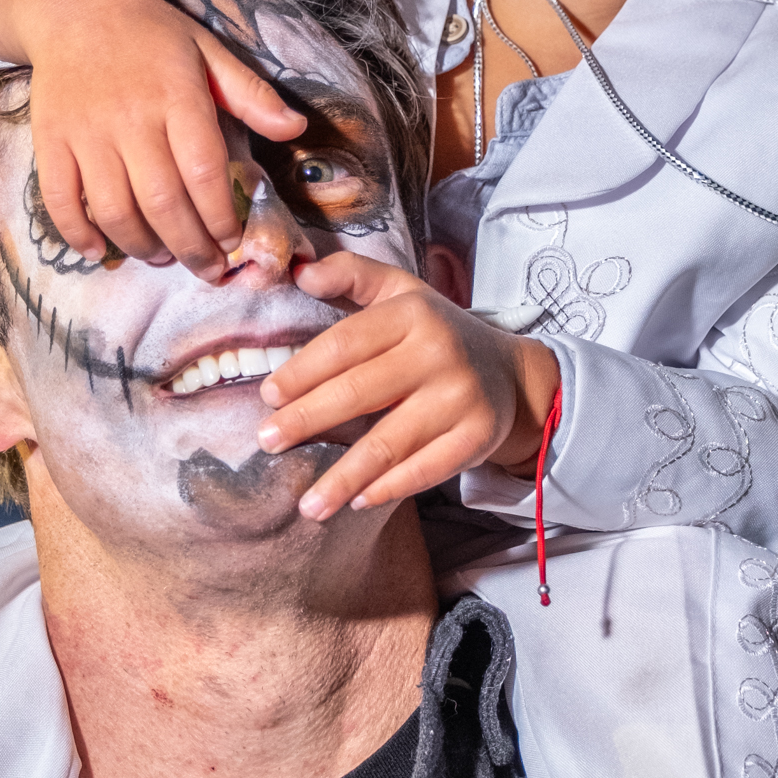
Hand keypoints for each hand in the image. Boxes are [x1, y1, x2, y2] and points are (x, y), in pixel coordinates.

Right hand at [0, 0, 303, 272]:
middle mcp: (130, 118)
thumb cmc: (149, 33)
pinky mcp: (50, 142)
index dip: (221, 217)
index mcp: (176, 95)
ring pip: (114, 210)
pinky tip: (101, 251)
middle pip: (163, 202)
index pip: (205, 171)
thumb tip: (297, 128)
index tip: (234, 240)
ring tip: (163, 256)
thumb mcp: (207, 49)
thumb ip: (250, 92)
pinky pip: (61, 201)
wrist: (71, 6)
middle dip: (191, 247)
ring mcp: (85, 133)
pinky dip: (79, 234)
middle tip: (208, 269)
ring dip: (143, 246)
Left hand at [254, 251, 562, 518]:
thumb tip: (300, 273)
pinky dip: (388, 488)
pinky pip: (425, 469)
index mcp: (412, 314)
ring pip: (388, 442)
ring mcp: (460, 398)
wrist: (510, 374)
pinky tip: (357, 501)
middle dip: (307, 420)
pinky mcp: (477, 437)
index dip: (302, 371)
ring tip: (308, 505)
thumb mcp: (400, 292)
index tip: (268, 396)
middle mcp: (439, 353)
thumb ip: (351, 275)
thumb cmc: (436, 334)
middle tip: (267, 442)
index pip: (345, 344)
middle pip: (359, 392)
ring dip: (343, 477)